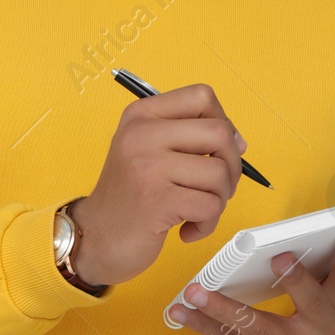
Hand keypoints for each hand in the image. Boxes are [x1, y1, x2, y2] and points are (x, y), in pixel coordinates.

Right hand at [73, 84, 248, 286]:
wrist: (95, 238)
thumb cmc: (129, 196)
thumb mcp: (148, 151)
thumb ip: (188, 138)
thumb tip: (239, 142)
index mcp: (141, 115)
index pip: (201, 96)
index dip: (223, 122)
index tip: (218, 149)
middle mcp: (142, 134)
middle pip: (218, 132)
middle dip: (231, 164)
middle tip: (217, 186)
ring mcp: (148, 166)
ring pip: (219, 173)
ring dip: (220, 199)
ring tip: (198, 210)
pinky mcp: (157, 200)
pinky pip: (210, 206)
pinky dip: (208, 223)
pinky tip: (188, 228)